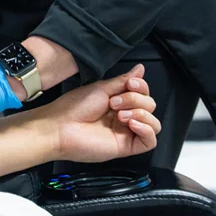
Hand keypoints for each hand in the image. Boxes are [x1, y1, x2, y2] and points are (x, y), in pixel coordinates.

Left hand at [40, 64, 160, 163]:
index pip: (143, 94)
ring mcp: (126, 132)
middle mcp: (124, 117)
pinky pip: (150, 141)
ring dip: (141, 114)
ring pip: (154, 123)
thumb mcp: (101, 88)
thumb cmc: (74, 107)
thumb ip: (123, 81)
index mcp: (118, 102)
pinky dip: (146, 129)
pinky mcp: (127, 147)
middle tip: (114, 102)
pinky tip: (132, 123)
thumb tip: (140, 69)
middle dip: (136, 100)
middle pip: (150, 106)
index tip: (129, 84)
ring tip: (120, 114)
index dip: (141, 87)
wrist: (61, 126)